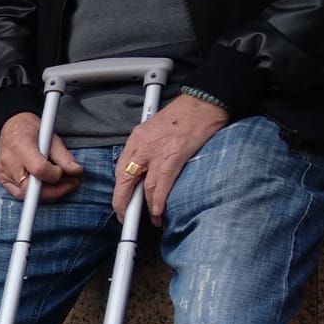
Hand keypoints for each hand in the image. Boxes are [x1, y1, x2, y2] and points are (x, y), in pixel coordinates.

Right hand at [0, 113, 82, 201]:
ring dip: (45, 194)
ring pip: (25, 194)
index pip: (39, 169)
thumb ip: (63, 156)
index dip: (55, 175)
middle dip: (53, 191)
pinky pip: (18, 194)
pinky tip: (44, 185)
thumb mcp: (51, 136)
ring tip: (58, 184)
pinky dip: (34, 193)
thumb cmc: (30, 129)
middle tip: (69, 184)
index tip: (63, 171)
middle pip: (30, 188)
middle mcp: (9, 161)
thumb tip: (75, 171)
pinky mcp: (1, 179)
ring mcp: (3, 172)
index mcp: (21, 146)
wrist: (11, 126)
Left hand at [112, 94, 228, 224]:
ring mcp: (157, 152)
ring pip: (144, 187)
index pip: (121, 168)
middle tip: (125, 218)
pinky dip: (158, 202)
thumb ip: (146, 147)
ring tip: (148, 219)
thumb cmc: (184, 115)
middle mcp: (142, 146)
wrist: (203, 103)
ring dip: (144, 207)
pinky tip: (157, 213)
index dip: (120, 189)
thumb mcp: (155, 129)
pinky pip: (161, 186)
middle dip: (122, 202)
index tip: (121, 201)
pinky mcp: (173, 158)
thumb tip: (144, 168)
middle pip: (125, 180)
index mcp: (137, 138)